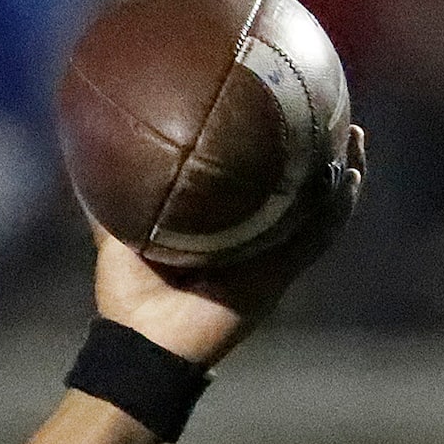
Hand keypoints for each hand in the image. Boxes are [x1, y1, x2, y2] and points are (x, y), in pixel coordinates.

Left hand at [94, 123, 366, 366]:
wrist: (141, 341)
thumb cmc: (128, 293)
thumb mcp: (118, 232)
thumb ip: (111, 196)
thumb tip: (87, 148)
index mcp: (221, 228)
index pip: (254, 181)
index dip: (271, 147)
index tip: (279, 102)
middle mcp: (252, 239)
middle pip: (297, 188)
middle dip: (318, 151)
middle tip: (329, 106)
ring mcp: (269, 258)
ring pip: (319, 208)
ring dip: (341, 171)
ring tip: (356, 134)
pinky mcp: (278, 278)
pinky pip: (316, 238)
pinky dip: (336, 209)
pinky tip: (349, 178)